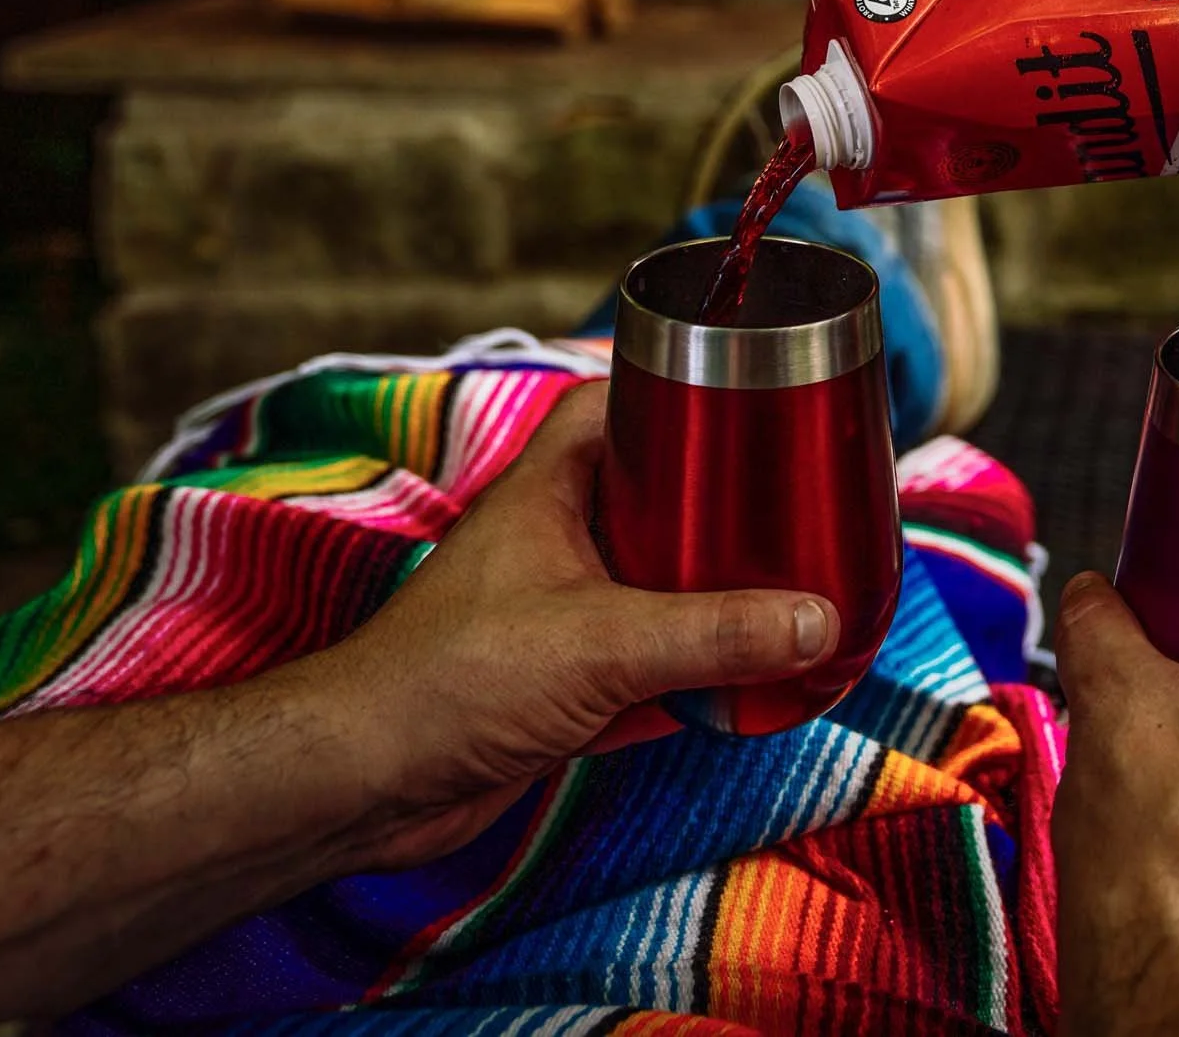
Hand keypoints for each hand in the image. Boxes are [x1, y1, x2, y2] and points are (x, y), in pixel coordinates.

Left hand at [284, 380, 838, 866]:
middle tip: (791, 499)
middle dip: (718, 503)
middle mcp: (550, 542)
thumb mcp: (603, 644)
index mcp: (547, 492)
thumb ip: (714, 634)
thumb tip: (817, 622)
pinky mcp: (557, 685)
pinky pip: (643, 661)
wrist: (361, 785)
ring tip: (789, 583)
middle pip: (649, 498)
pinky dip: (690, 668)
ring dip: (709, 591)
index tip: (744, 396)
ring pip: (651, 584)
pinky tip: (743, 678)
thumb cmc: (448, 681)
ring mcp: (553, 615)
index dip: (674, 393)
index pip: (612, 405)